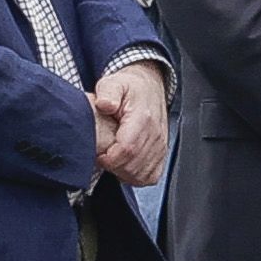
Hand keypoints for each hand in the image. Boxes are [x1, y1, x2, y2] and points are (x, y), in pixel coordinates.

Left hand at [88, 57, 170, 188]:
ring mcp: (160, 146)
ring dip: (122, 173)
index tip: (99, 154)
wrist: (148, 87)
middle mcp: (155, 134)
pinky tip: (125, 166)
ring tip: (112, 160)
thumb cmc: (129, 88)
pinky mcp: (161, 154)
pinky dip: (136, 177)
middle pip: (133, 166)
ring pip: (141, 174)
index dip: (109, 158)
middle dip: (113, 167)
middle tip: (103, 157)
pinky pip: (150, 176)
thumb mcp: (113, 83)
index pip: (127, 149)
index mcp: (143, 118)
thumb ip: (107, 92)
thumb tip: (105, 104)